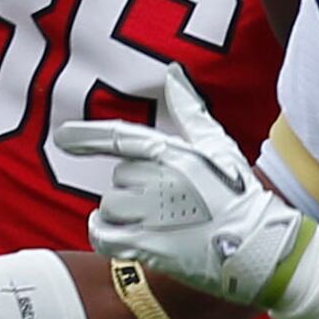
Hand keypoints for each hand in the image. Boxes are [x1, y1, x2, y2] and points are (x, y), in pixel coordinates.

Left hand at [55, 67, 309, 306]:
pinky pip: (102, 235)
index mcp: (172, 153)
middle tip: (168, 203)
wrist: (258, 247)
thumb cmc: (238, 193)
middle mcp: (157, 180)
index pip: (118, 138)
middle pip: (117, 179)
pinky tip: (122, 236)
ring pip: (108, 206)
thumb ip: (189, 109)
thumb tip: (172, 71)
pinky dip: (104, 234)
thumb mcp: (217, 146)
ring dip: (123, 215)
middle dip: (134, 190)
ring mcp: (150, 215)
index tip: (61, 137)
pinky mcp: (147, 247)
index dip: (85, 136)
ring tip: (158, 223)